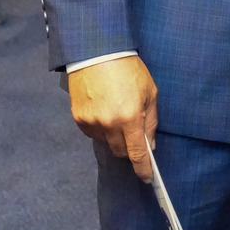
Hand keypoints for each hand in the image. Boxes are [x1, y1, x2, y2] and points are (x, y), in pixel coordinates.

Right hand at [68, 56, 157, 180]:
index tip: (147, 177)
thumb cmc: (128, 69)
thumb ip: (151, 121)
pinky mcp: (79, 118)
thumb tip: (150, 144)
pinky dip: (101, 129)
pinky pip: (93, 133)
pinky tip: (104, 110)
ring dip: (114, 137)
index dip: (143, 168)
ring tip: (117, 113)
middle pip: (121, 151)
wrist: (97, 52)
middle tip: (133, 132)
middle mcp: (109, 124)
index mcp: (130, 117)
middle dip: (129, 148)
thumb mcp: (149, 92)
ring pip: (106, 143)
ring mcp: (91, 122)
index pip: (137, 154)